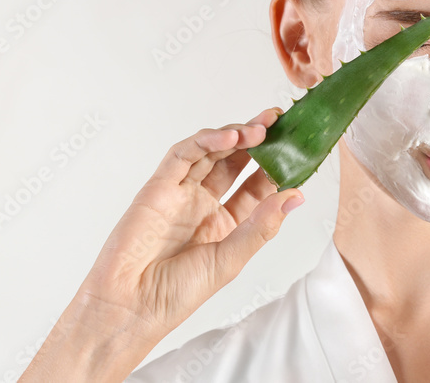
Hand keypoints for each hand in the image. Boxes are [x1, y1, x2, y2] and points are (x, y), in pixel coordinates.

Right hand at [21, 107, 303, 381]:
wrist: (130, 307)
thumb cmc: (177, 294)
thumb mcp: (230, 260)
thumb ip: (262, 226)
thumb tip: (296, 195)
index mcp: (226, 223)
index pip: (257, 185)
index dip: (277, 165)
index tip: (299, 147)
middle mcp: (205, 203)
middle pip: (237, 161)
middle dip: (259, 140)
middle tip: (279, 122)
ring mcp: (182, 193)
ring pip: (212, 151)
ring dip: (236, 135)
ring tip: (260, 128)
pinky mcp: (158, 187)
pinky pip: (183, 155)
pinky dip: (206, 141)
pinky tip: (229, 136)